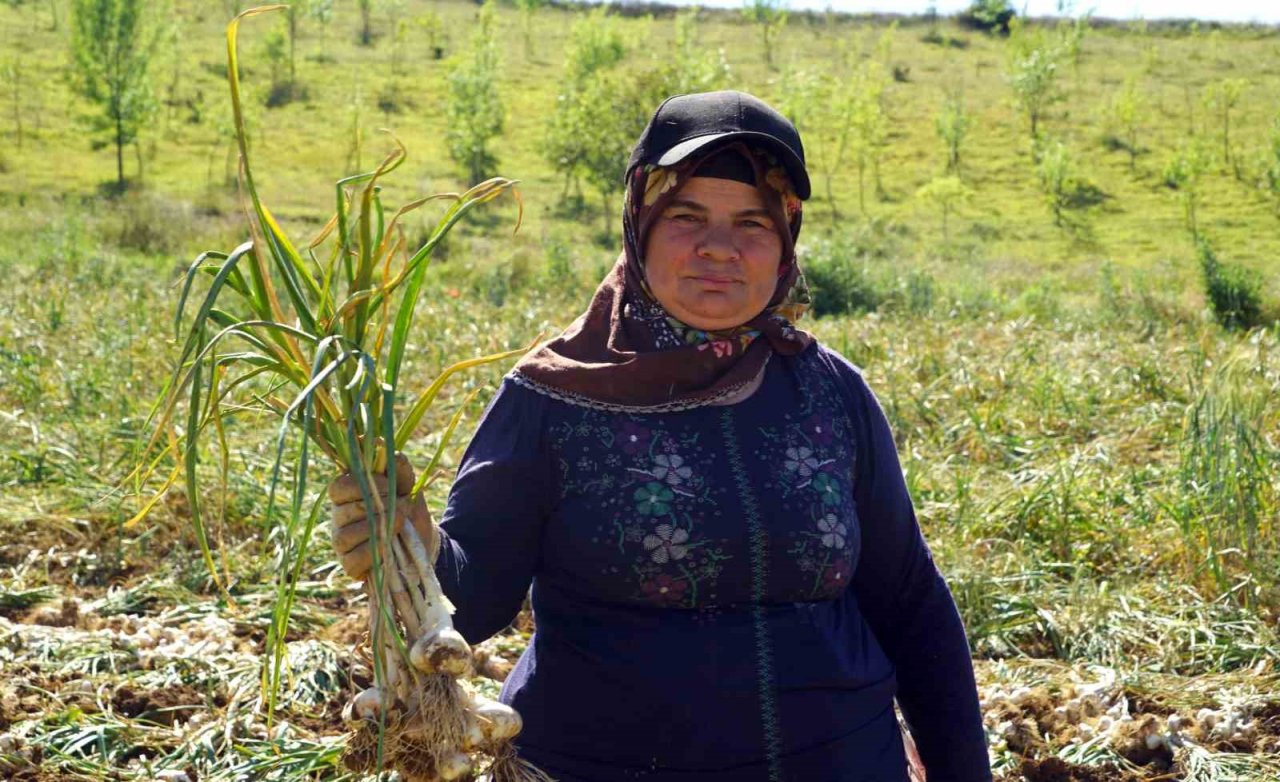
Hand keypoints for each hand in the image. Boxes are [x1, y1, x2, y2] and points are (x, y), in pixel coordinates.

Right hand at [328, 454, 436, 580]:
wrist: (423, 539)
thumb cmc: (408, 505)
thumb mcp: (407, 482)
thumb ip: (394, 463)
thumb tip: (377, 442)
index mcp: (347, 493)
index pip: (337, 487)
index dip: (361, 485)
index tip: (387, 484)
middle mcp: (338, 517)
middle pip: (342, 511)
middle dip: (376, 508)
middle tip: (400, 506)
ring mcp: (341, 542)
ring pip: (344, 536)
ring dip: (377, 529)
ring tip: (400, 524)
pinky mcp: (349, 564)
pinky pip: (353, 559)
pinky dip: (374, 551)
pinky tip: (389, 546)